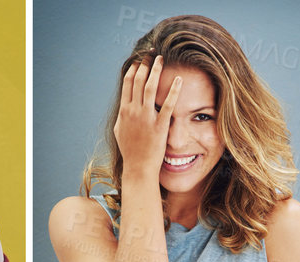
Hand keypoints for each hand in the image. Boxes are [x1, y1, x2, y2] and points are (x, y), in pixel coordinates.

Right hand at [113, 56, 179, 185]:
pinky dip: (173, 91)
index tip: (140, 60)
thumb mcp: (120, 131)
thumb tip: (123, 107)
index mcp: (124, 111)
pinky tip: (179, 80)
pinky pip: (167, 105)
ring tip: (161, 59)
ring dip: (155, 70)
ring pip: (149, 87)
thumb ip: (122, 116)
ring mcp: (145, 118)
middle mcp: (133, 111)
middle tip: (151, 54)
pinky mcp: (159, 126)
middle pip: (137, 80)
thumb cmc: (131, 152)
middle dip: (144, 64)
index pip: (127, 83)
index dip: (134, 69)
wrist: (138, 168)